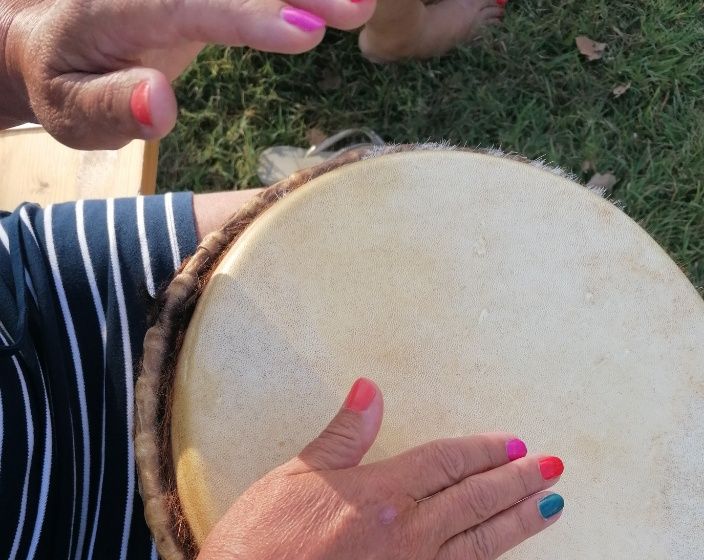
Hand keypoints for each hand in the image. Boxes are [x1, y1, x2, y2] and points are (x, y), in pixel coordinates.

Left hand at [1, 0, 374, 147]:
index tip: (304, 30)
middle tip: (357, 8)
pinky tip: (339, 0)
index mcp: (119, 9)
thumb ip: (111, 108)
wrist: (46, 37)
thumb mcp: (71, 111)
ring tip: (363, 5)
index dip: (249, 17)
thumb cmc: (64, 86)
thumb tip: (161, 104)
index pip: (188, 6)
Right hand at [188, 378, 564, 559]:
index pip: (449, 462)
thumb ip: (342, 436)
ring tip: (553, 508)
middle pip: (478, 500)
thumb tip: (372, 389)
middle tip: (555, 469)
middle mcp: (412, 536)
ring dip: (521, 525)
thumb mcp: (293, 478)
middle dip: (520, 481)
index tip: (516, 443)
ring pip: (484, 547)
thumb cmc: (256, 549)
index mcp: (384, 493)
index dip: (485, 450)